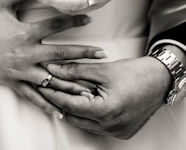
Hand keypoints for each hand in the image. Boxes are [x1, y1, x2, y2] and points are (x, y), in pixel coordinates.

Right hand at [0, 0, 103, 115]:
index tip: (89, 18)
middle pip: (61, 54)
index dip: (73, 20)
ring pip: (52, 79)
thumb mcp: (3, 2)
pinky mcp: (13, 82)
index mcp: (26, 33)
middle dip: (84, 54)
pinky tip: (62, 111)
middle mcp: (27, 54)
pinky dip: (47, 104)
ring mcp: (21, 71)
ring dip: (72, 83)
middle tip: (102, 54)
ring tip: (90, 87)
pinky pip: (33, 96)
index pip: (56, 25)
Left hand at [38, 57, 171, 138]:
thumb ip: (74, 70)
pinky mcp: (121, 132)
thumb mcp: (101, 69)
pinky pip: (97, 126)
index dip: (53, 93)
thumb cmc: (134, 72)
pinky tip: (84, 101)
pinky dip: (88, 114)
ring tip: (65, 92)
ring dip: (74, 108)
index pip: (69, 104)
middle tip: (50, 88)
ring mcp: (117, 131)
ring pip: (84, 123)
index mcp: (105, 110)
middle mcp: (111, 126)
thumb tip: (53, 69)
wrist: (159, 80)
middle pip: (75, 116)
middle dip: (61, 101)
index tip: (41, 84)